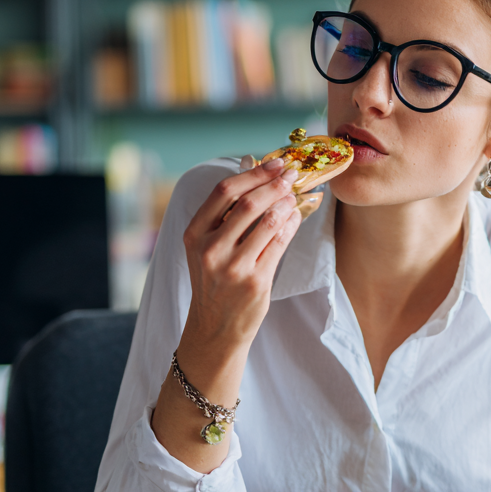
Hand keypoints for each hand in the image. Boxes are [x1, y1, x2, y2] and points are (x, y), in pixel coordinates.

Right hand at [180, 157, 300, 354]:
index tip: (274, 163)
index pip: (224, 191)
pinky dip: (292, 225)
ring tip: (295, 196)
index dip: (254, 173)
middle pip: (249, 202)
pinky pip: (280, 243)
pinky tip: (295, 216)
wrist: (215, 328)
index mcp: (194, 234)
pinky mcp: (256, 281)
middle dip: (275, 184)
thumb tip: (259, 176)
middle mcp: (210, 249)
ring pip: (268, 221)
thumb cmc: (215, 283)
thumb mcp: (206, 248)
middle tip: (292, 175)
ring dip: (287, 203)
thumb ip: (225, 216)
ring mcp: (234, 267)